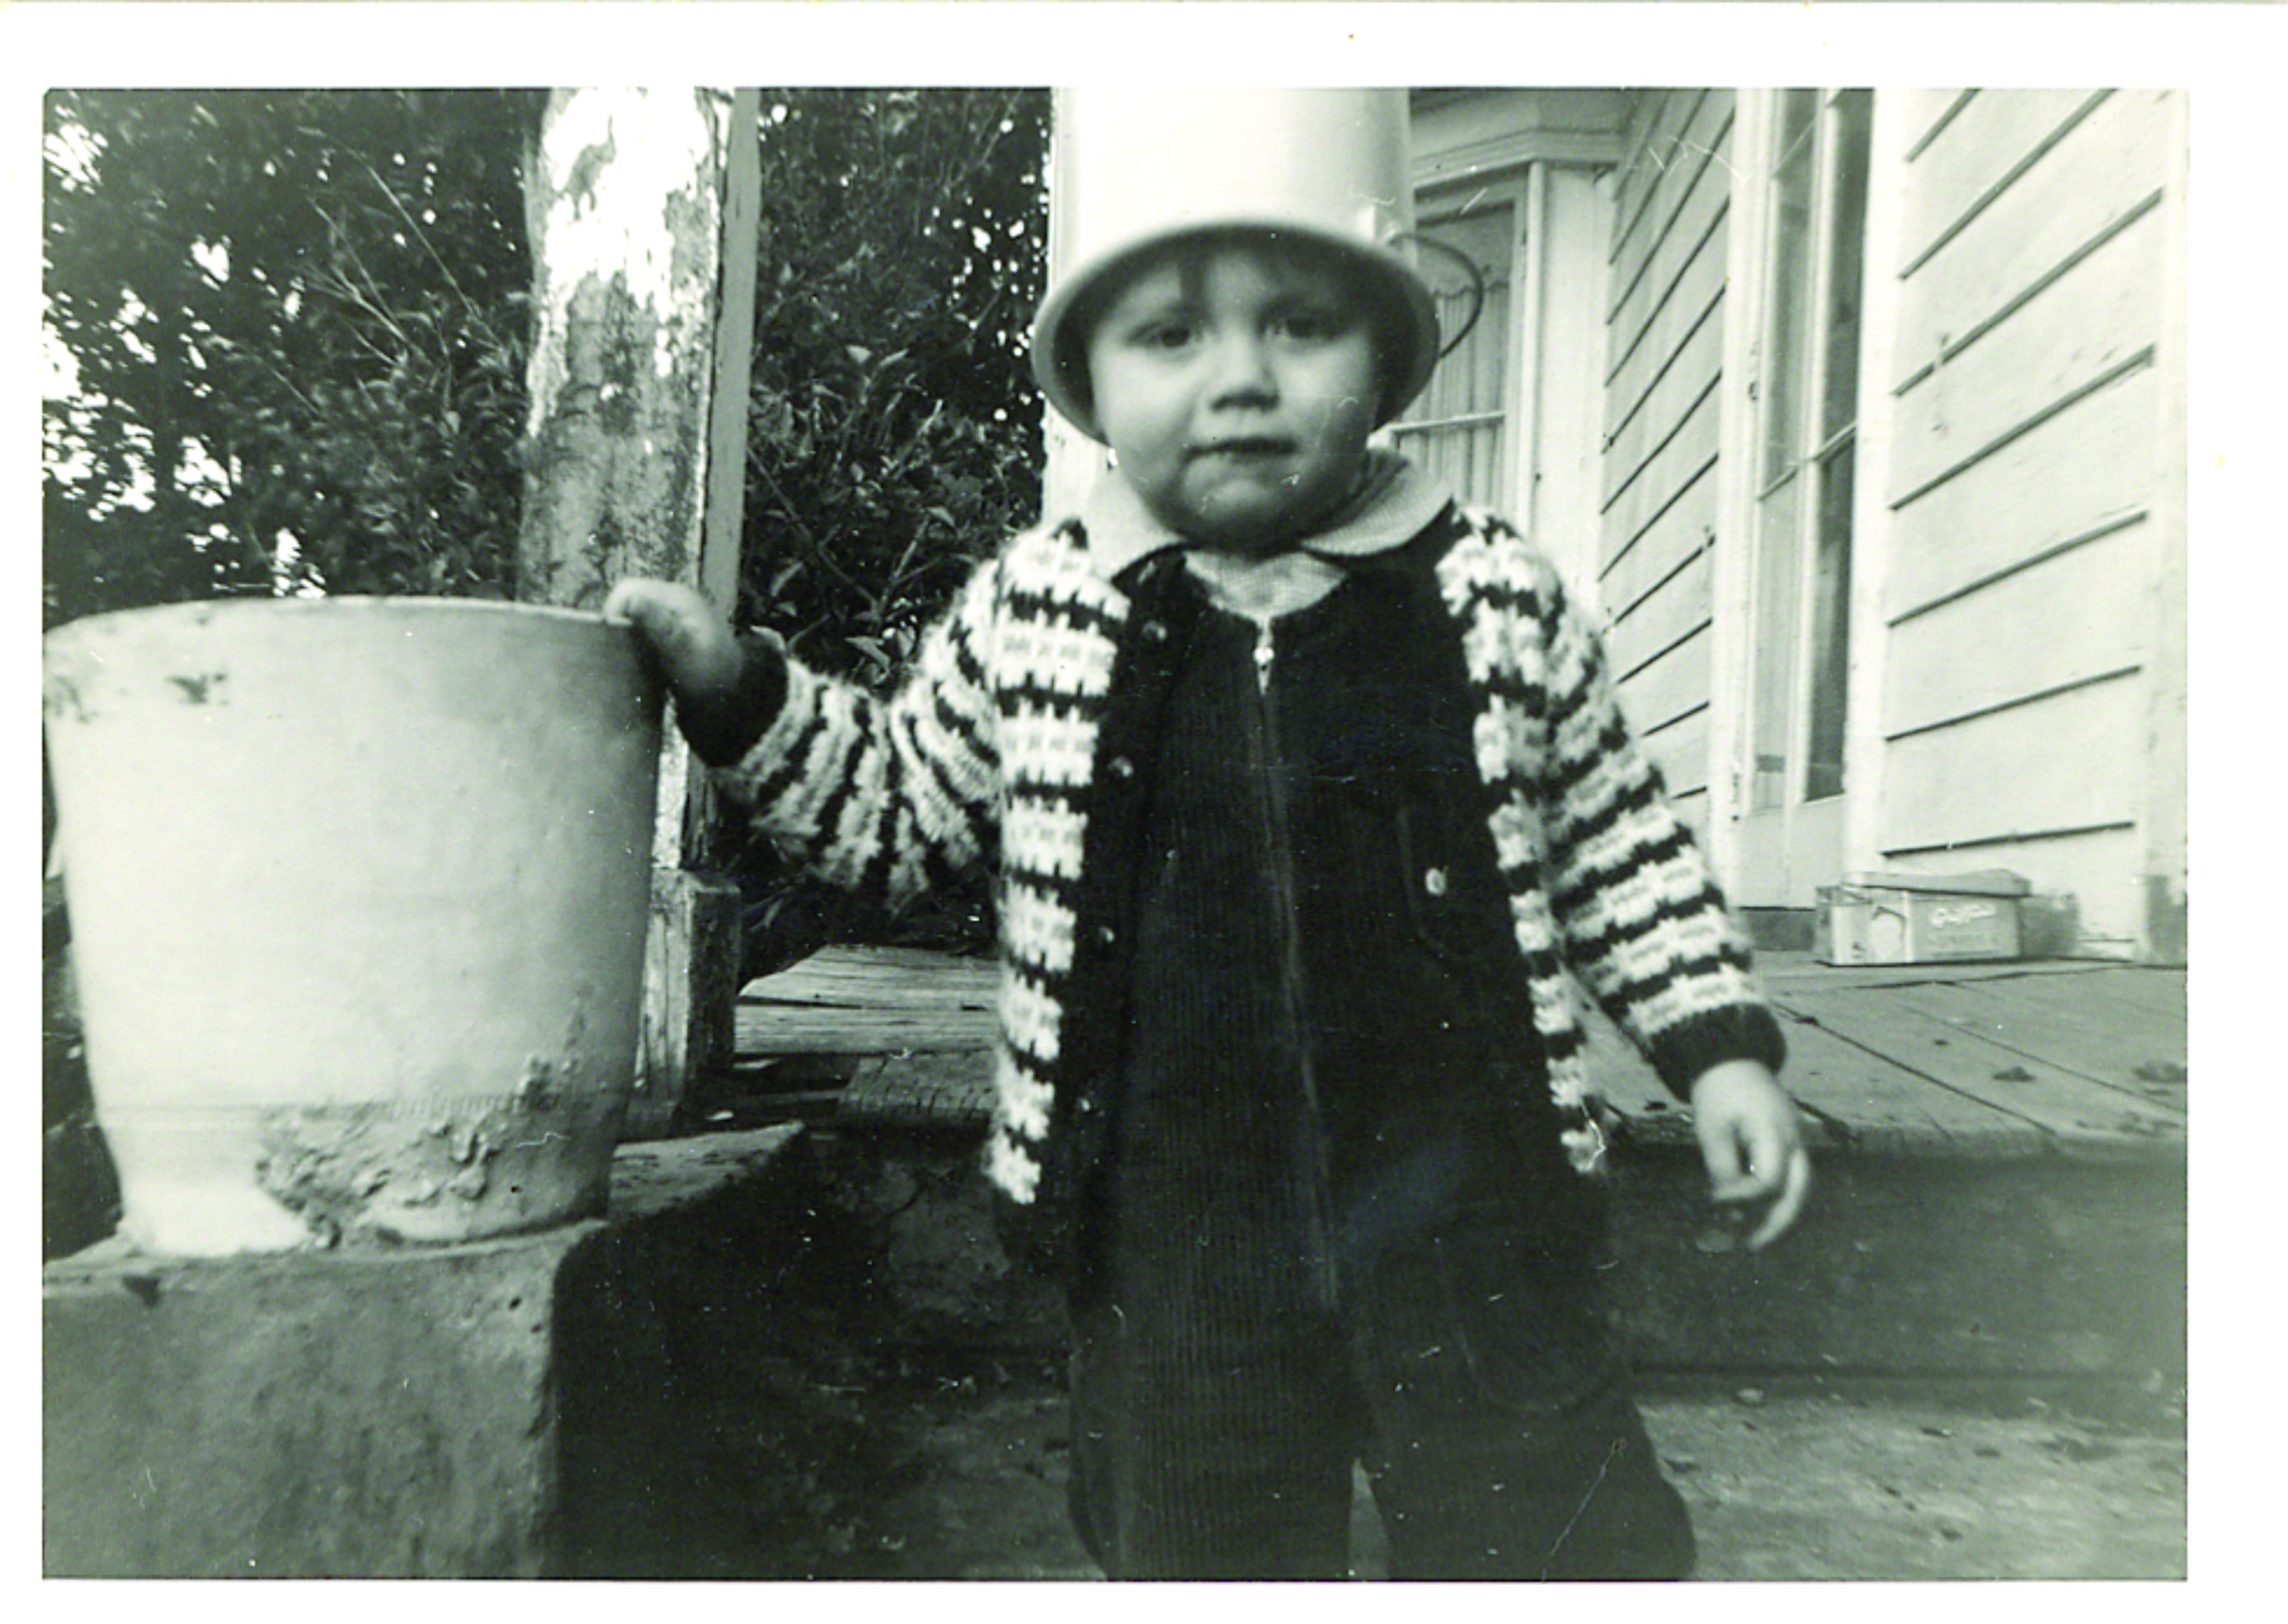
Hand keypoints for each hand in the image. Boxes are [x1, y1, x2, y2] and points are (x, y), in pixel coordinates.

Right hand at [602, 579, 742, 711]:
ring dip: (625, 640)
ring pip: (632, 620)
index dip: (613, 615)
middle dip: (618, 629)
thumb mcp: (684, 654)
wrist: (735, 698)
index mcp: (676, 598)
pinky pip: (641, 633)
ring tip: (627, 664)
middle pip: (627, 605)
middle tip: (619, 658)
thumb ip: (660, 627)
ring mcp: (672, 616)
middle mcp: (673, 602)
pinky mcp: (671, 633)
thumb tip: (631, 600)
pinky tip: (639, 666)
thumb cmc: (712, 677)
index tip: (613, 645)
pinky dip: (635, 648)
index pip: (627, 591)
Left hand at [1689, 1060, 1810, 1249]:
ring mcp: (1796, 1140)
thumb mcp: (1712, 1129)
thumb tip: (1729, 1209)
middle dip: (1778, 1222)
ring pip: (1800, 1187)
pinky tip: (1758, 1214)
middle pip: (1799, 1190)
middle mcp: (1794, 1139)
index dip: (1743, 1198)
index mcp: (1774, 1132)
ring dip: (1781, 1214)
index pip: (1769, 1180)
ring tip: (1757, 1239)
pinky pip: (1792, 1177)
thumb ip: (1722, 1168)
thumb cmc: (1718, 1092)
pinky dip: (1779, 1198)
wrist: (1731, 1058)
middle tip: (1752, 1246)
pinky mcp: (1789, 1142)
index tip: (1714, 1202)